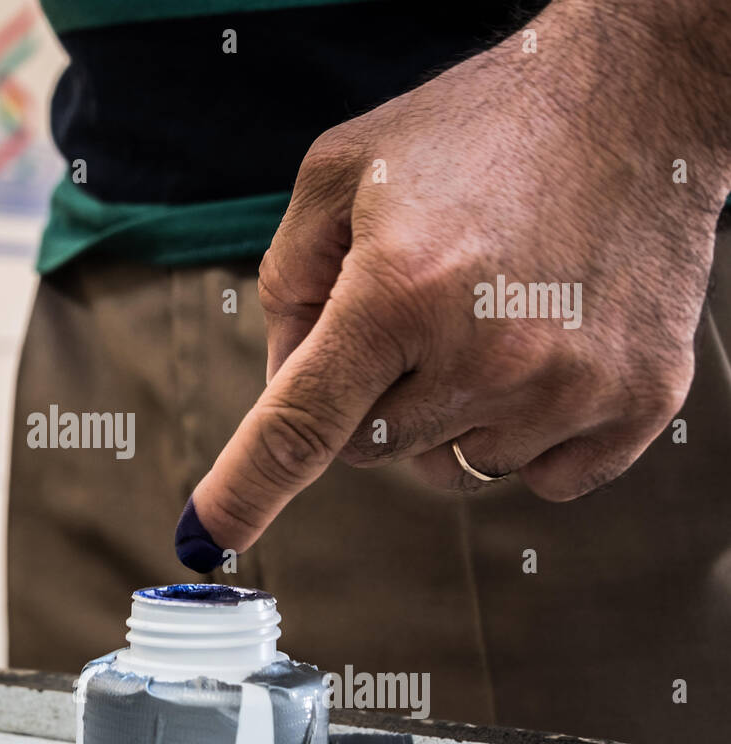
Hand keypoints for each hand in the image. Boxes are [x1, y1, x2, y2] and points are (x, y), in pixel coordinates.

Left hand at [176, 0, 730, 569]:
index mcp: (399, 289)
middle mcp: (486, 352)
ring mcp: (570, 386)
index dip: (249, 488)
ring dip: (453, 415)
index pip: (304, 423)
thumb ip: (290, 281)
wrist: (639, 101)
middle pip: (373, 447)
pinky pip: (544, 478)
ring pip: (455, 468)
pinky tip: (548, 347)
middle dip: (374, 394)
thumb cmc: (477, 130)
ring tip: (493, 317)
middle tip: (422, 311)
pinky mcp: (640, 402)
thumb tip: (282, 386)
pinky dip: (531, 431)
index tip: (210, 534)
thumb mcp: (344, 171)